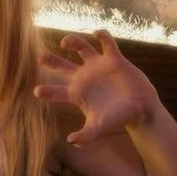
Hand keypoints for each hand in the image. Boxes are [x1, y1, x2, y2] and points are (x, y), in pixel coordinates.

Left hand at [35, 29, 160, 144]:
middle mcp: (84, 77)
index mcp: (77, 93)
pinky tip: (96, 34)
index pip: (57, 91)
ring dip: (72, 42)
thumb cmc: (117, 118)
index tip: (37, 91)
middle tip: (39, 57)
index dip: (47, 91)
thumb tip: (72, 141)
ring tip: (64, 42)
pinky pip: (106, 43)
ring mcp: (97, 66)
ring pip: (80, 48)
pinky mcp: (113, 58)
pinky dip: (102, 36)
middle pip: (62, 66)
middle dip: (50, 61)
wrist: (139, 108)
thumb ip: (86, 135)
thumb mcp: (100, 127)